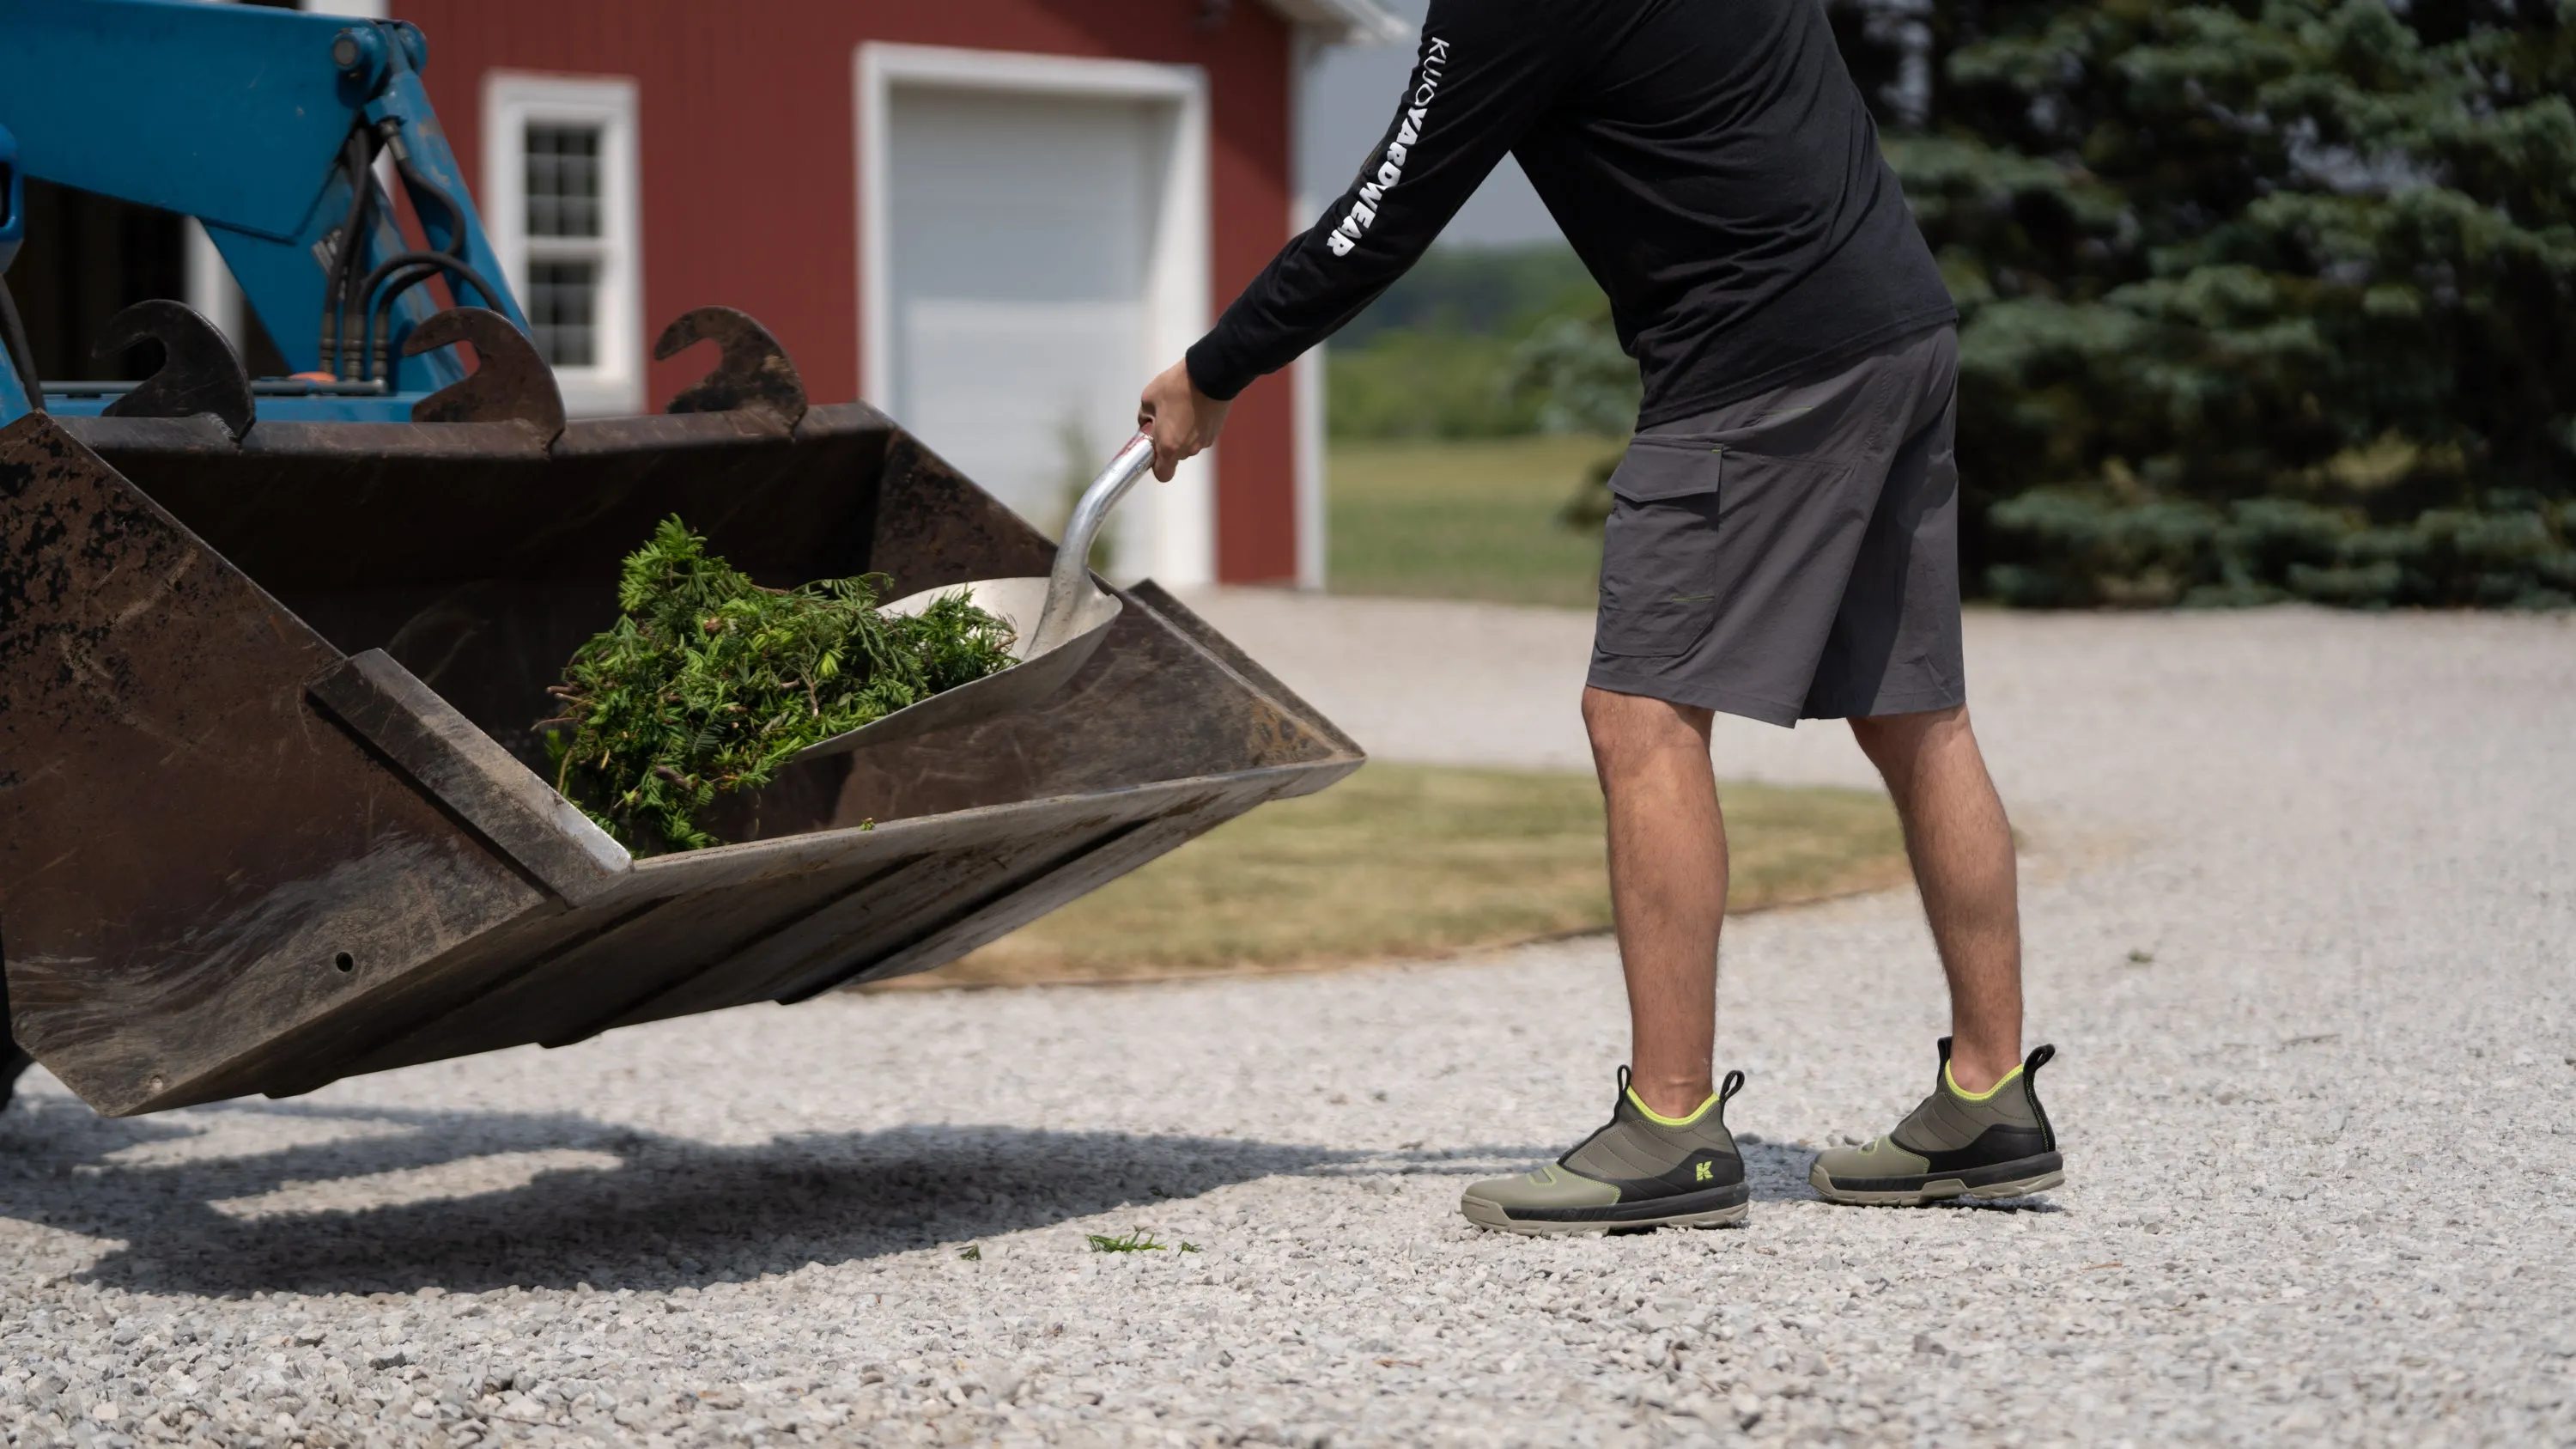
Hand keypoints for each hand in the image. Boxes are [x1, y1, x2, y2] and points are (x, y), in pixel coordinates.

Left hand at [1137, 360, 1231, 482]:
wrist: (1211, 374)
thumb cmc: (1176, 386)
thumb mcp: (1148, 398)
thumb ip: (1144, 418)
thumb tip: (1147, 424)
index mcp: (1169, 446)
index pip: (1163, 474)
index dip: (1156, 465)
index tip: (1153, 449)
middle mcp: (1188, 449)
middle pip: (1175, 456)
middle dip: (1168, 443)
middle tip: (1164, 420)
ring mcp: (1204, 441)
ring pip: (1189, 445)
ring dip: (1183, 434)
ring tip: (1181, 409)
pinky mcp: (1216, 431)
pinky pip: (1200, 434)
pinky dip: (1196, 426)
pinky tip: (1194, 407)